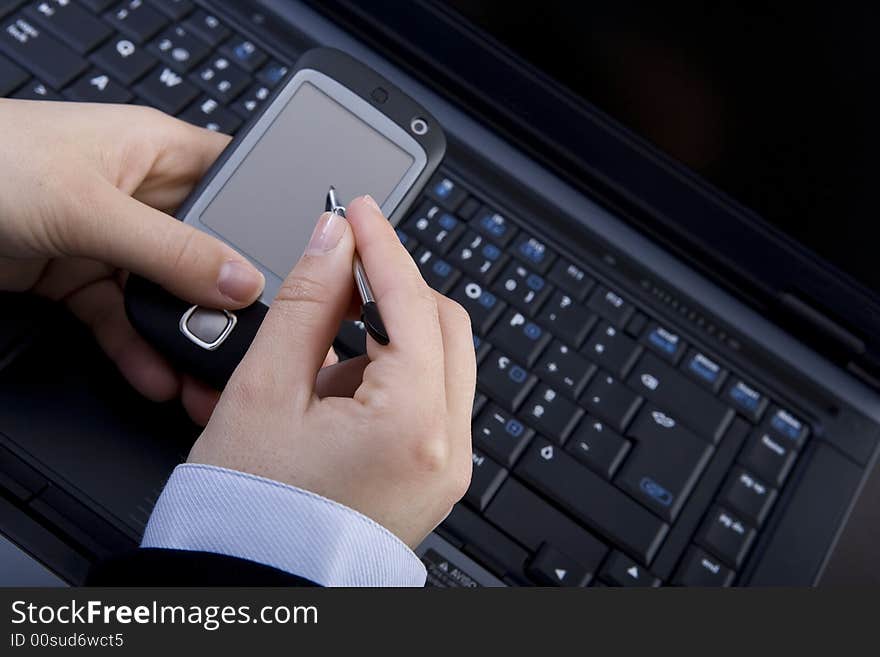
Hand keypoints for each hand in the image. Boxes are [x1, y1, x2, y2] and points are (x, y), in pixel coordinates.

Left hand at [0, 100, 266, 423]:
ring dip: (184, 334)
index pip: (238, 183)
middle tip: (251, 339)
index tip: (298, 270)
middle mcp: (144, 197)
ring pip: (167, 295)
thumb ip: (171, 249)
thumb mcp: (91, 206)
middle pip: (207, 252)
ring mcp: (113, 242)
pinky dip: (139, 350)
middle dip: (227, 299)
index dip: (270, 221)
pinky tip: (157, 375)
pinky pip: (123, 320)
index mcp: (159, 153)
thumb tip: (239, 281)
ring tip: (207, 373)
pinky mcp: (81, 280)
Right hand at [188, 196, 475, 546]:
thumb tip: (332, 241)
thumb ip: (305, 304)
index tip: (360, 210)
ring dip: (387, 339)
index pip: (413, 304)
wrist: (255, 586)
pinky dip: (390, 377)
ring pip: (439, 362)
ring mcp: (446, 466)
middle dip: (394, 290)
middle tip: (342, 270)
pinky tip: (335, 394)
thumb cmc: (251, 514)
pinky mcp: (433, 475)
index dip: (382, 246)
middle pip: (444, 327)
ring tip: (318, 366)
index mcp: (413, 427)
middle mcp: (448, 449)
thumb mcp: (265, 392)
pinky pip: (428, 400)